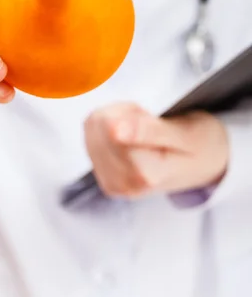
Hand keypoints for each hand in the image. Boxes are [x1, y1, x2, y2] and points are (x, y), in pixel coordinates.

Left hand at [84, 103, 228, 196]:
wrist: (204, 164)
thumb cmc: (199, 144)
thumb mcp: (183, 133)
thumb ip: (148, 131)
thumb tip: (113, 129)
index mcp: (144, 175)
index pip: (110, 126)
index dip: (130, 112)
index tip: (152, 119)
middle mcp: (123, 184)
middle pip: (98, 125)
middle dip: (122, 114)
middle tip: (149, 123)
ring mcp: (111, 184)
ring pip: (91, 128)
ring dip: (115, 119)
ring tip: (142, 130)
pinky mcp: (104, 178)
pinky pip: (90, 136)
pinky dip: (108, 128)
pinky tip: (131, 137)